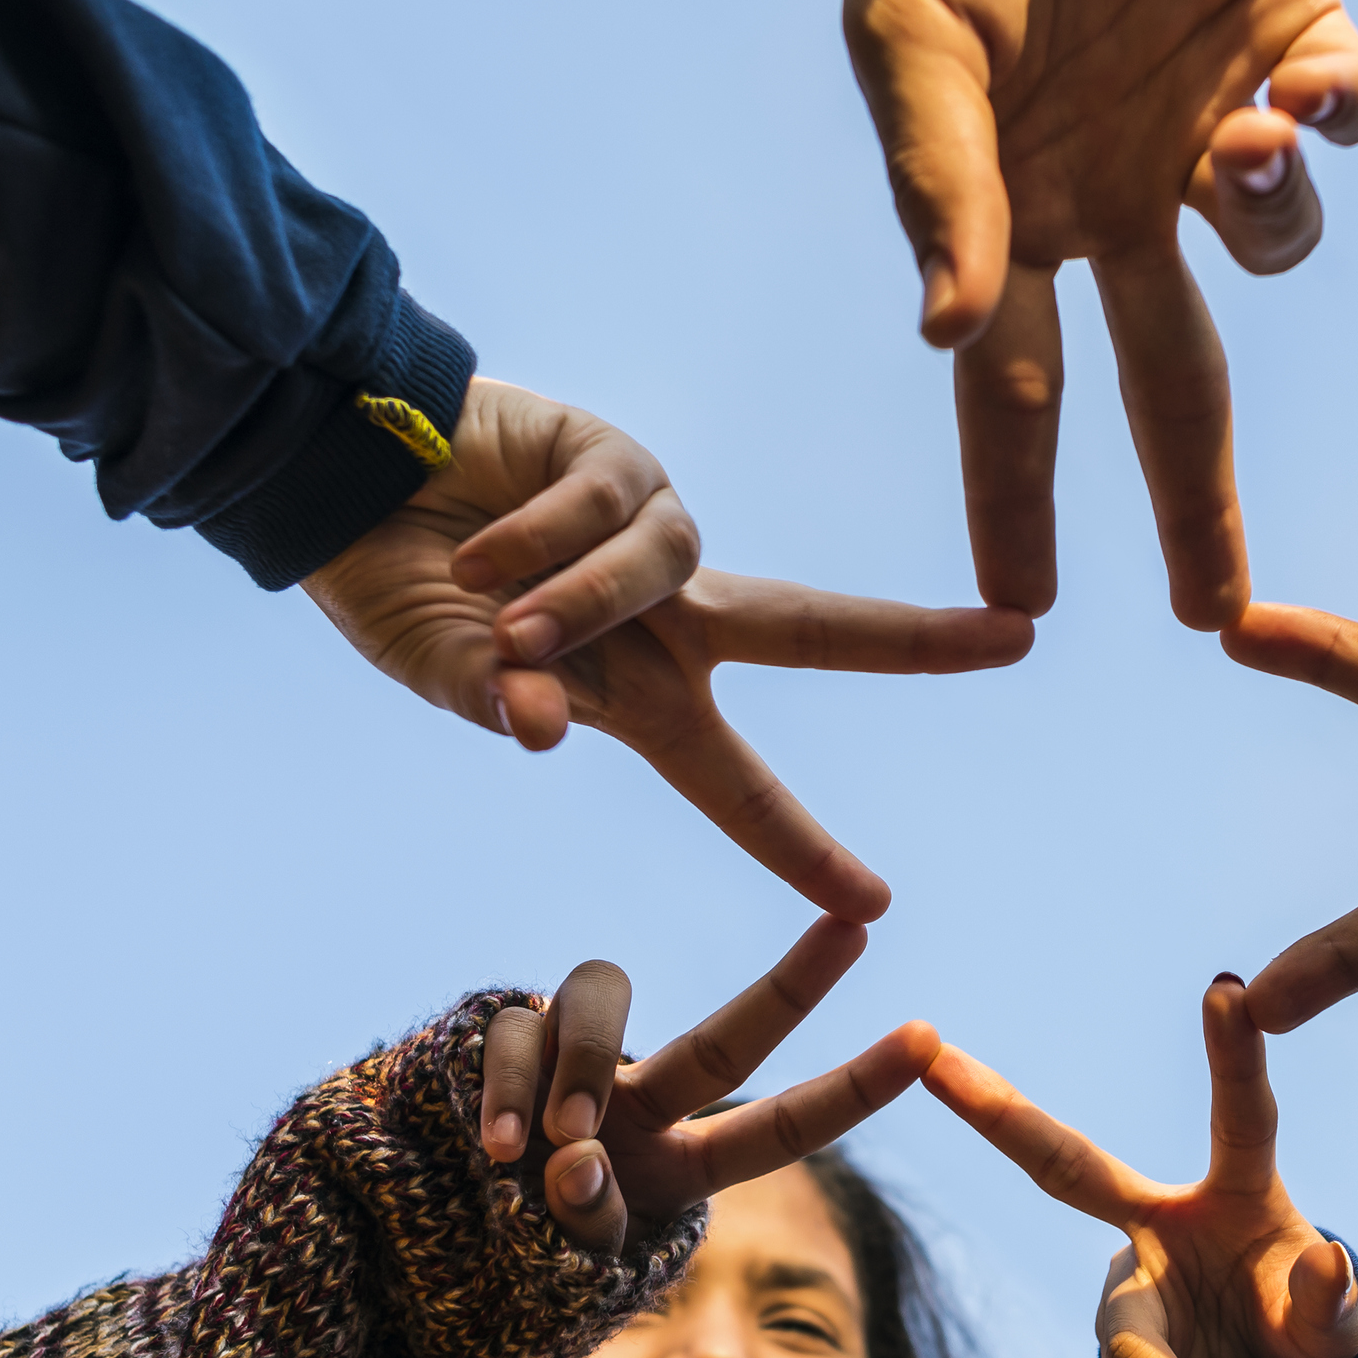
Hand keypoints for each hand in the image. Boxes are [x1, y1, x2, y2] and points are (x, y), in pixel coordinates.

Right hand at [307, 379, 1031, 917]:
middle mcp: (670, 614)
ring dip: (577, 598)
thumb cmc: (395, 591)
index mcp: (640, 698)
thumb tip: (546, 730)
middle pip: (815, 626)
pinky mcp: (616, 454)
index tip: (877, 903)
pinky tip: (476, 543)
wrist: (338, 476)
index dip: (801, 843)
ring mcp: (650, 528)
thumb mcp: (445, 672)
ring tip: (483, 602)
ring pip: (663, 570)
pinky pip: (608, 506)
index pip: (738, 784)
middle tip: (1018, 638)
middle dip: (914, 638)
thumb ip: (496, 704)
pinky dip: (540, 537)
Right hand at [476, 916, 939, 1251]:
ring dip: (581, 1074)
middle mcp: (644, 1102)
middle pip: (729, 1036)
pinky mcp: (504, 1037)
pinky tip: (491, 1144)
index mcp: (683, 1167)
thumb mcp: (562, 1272)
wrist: (413, 1238)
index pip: (782, 1128)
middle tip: (859, 930)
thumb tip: (576, 1162)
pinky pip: (518, 1030)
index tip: (931, 1038)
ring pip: (607, 1002)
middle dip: (798, 984)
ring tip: (534, 1153)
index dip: (855, 1088)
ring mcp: (576, 1063)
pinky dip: (510, 1087)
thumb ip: (583, 1227)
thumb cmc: (506, 1264)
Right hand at [847, 0, 1357, 627]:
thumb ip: (937, 187)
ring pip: (1277, 241)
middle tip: (1213, 612)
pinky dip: (1340, 117)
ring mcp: (1211, 117)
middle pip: (1173, 380)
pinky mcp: (1293, 26)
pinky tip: (1307, 90)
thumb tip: (942, 335)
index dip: (1021, 498)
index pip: (1013, 390)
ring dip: (1270, 222)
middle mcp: (1121, 192)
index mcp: (1012, 212)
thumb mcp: (905, 40)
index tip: (1028, 606)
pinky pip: (1344, 114)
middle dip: (1196, 499)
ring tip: (1234, 150)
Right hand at [928, 975, 1357, 1357]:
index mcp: (1237, 1190)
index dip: (1233, 1054)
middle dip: (992, 1107)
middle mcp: (1158, 1225)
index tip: (1231, 985)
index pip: (1238, 1115)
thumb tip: (1330, 1261)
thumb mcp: (1341, 1325)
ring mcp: (1130, 1288)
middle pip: (1063, 1164)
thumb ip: (1334, 1300)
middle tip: (929, 1053)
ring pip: (1133, 1349)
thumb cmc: (1312, 1329)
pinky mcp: (1126, 1352)